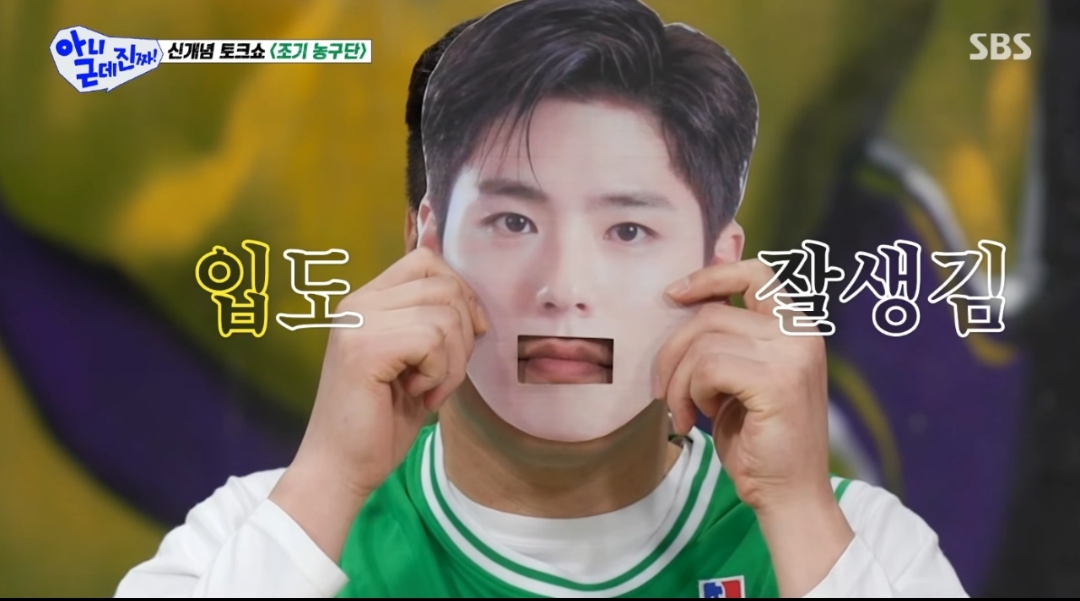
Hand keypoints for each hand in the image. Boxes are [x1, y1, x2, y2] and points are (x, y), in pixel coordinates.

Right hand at [270, 247, 485, 559]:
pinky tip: (418, 395)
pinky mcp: (364, 349)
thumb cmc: (380, 422)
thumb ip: (432, 324)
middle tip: (442, 375)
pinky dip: (440, 374)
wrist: (340, 468)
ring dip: (452, 362)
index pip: (427, 262)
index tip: (467, 333)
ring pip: (445, 316)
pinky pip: (433, 341)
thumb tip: (475, 304)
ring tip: (428, 389)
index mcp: (366, 300)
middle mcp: (357, 303)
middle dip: (463, 335)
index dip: (460, 293)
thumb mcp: (415, 362)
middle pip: (444, 287)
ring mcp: (358, 323)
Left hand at [656, 258, 829, 509]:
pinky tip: (700, 417)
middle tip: (665, 392)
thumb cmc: (756, 438)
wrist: (788, 494)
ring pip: (703, 342)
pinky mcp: (777, 382)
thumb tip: (679, 292)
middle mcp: (800, 333)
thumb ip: (723, 336)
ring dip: (680, 382)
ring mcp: (793, 355)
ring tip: (685, 412)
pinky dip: (692, 393)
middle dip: (673, 352)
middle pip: (711, 313)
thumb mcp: (737, 376)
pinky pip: (708, 367)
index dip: (710, 275)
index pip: (754, 273)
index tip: (672, 294)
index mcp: (796, 326)